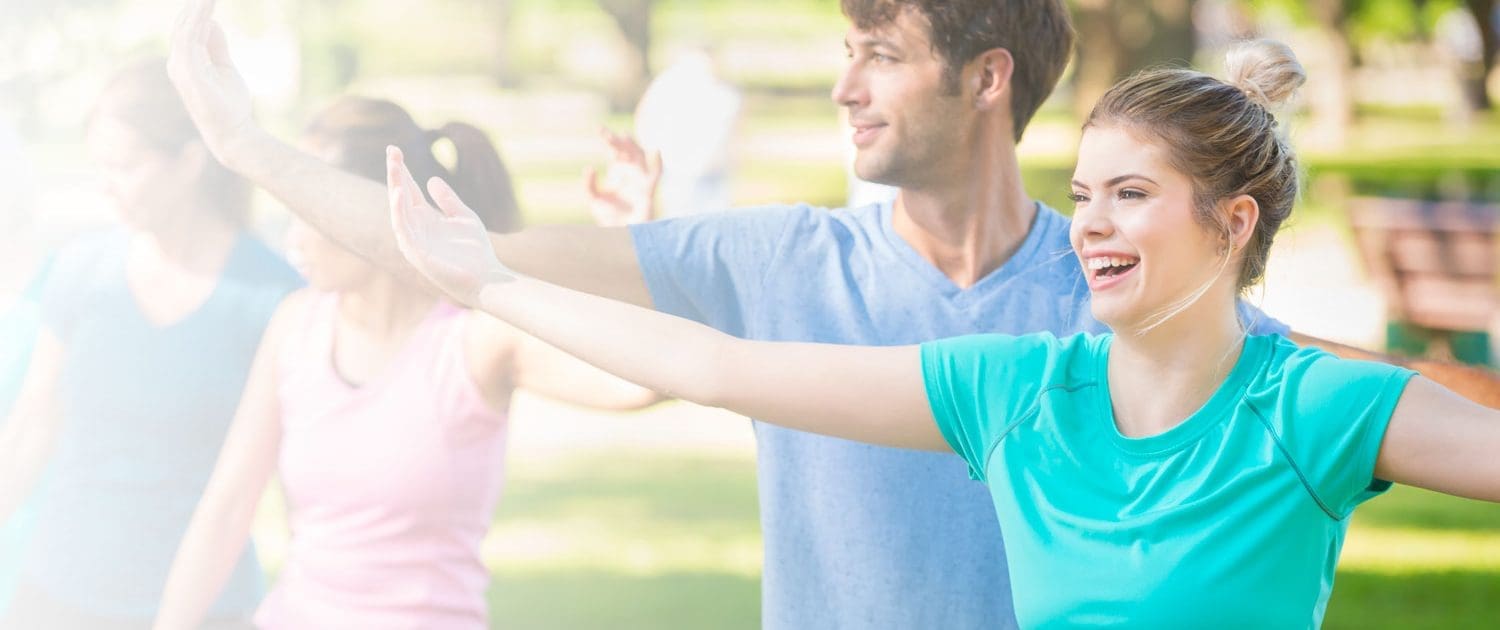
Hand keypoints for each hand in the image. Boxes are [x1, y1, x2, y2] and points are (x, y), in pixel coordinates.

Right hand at [168, 0, 261, 166]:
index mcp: (184, 62)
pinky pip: (190, 39)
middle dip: (194, 6)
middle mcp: (177, 64)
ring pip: (185, 29)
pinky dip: (197, 21)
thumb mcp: (224, 67)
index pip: (186, 30)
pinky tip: (207, 7)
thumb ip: (216, 46)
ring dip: (196, 9)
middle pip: (182, 25)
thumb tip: (211, 22)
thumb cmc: (228, 104)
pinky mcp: (189, 73)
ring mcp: (180, 69)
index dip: (196, 11)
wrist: (233, 133)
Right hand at [388, 147, 513, 304]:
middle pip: (401, 196)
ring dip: (395, 188)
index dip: (402, 171)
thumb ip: (448, 199)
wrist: (487, 277)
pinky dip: (399, 212)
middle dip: (395, 174)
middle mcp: (416, 228)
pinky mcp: (417, 254)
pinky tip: (400, 194)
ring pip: (398, 211)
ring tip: (394, 168)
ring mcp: (414, 241)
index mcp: (425, 219)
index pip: (410, 190)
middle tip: (391, 150)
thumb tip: (431, 178)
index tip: (395, 149)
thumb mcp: (463, 216)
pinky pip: (404, 230)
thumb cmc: (475, 251)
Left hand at [583, 128, 661, 226]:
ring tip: (623, 138)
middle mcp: (630, 172)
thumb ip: (589, 184)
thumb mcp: (594, 198)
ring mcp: (639, 179)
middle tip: (606, 135)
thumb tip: (590, 167)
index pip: (615, 150)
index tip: (600, 129)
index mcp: (618, 171)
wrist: (620, 233)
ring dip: (632, 147)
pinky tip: (657, 151)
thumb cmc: (609, 216)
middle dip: (618, 141)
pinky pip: (656, 174)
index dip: (609, 139)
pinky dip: (658, 163)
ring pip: (640, 156)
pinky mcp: (648, 189)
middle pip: (627, 149)